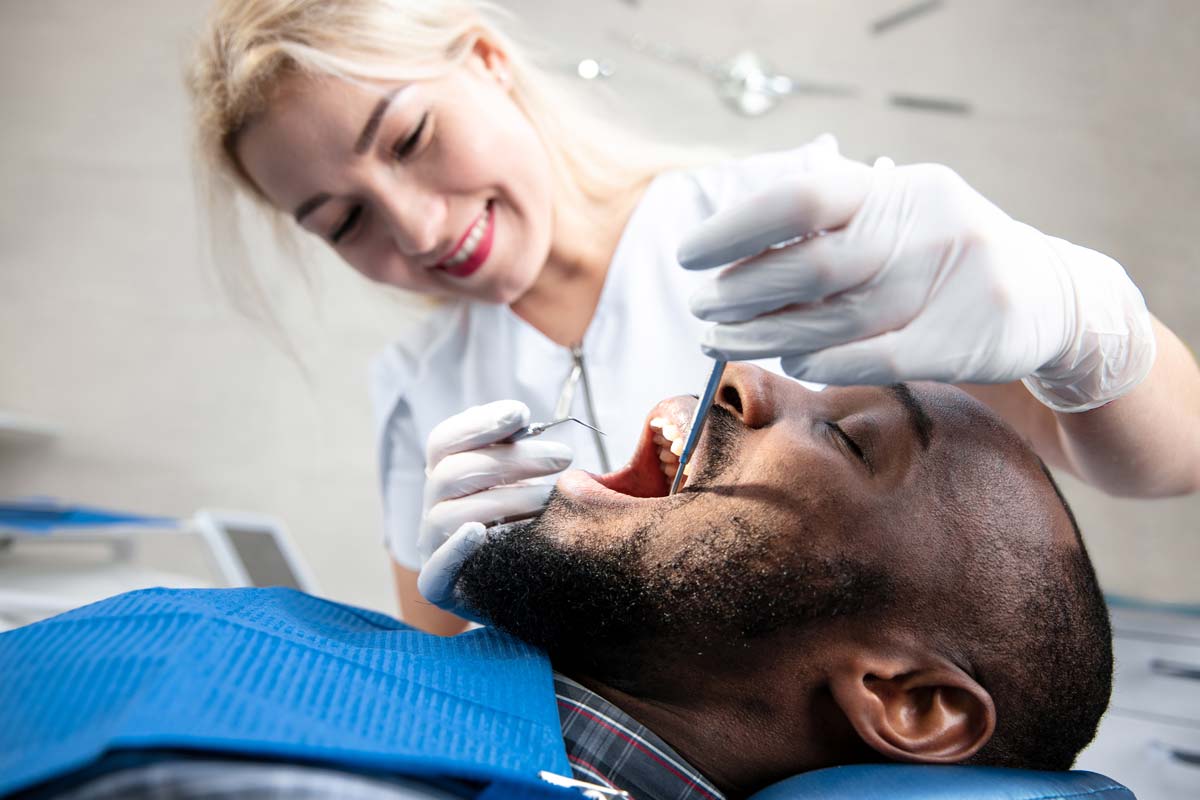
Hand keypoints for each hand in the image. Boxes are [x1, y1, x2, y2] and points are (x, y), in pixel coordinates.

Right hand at [417, 400, 571, 613]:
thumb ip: (515, 449)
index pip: (444, 441)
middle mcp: (432, 507)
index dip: (479, 424)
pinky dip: (455, 548)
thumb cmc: (526, 523)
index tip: (521, 413)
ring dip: (505, 500)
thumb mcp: (522, 481)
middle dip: (512, 459)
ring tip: (551, 498)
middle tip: (563, 455)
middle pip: (454, 472)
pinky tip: (480, 533)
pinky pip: (436, 568)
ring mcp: (431, 545)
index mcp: (445, 476)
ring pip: (453, 514)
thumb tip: (520, 418)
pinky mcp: (438, 585)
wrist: (523, 586)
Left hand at [681, 153, 1154, 411]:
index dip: (736, 227)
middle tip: (699, 308)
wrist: (1053, 298)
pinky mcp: (966, 340)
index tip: (690, 255)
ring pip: (835, 317)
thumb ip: (830, 223)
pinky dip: (822, 359)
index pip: (803, 197)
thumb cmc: (943, 258)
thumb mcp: (897, 217)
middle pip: (811, 263)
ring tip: (718, 339)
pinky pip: (875, 356)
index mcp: (898, 188)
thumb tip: (731, 244)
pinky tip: (788, 359)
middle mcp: (926, 226)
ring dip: (764, 332)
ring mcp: (951, 283)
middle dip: (740, 290)